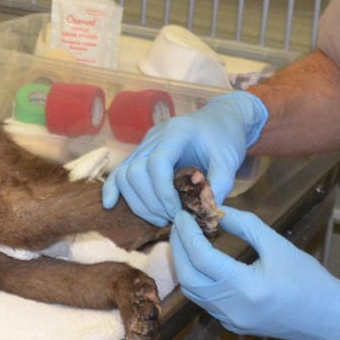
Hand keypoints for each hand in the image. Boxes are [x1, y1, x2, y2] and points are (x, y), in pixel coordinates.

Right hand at [102, 90, 266, 223]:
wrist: (220, 121)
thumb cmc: (225, 138)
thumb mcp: (230, 161)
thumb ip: (219, 186)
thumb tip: (204, 214)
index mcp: (177, 132)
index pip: (157, 163)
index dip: (163, 192)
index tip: (179, 212)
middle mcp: (155, 137)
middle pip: (136, 171)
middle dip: (151, 202)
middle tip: (171, 219)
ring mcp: (144, 145)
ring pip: (124, 174)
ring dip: (138, 202)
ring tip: (160, 218)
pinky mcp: (140, 154)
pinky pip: (120, 171)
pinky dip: (113, 189)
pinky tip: (110, 204)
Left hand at [170, 207, 339, 339]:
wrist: (329, 319)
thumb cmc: (310, 280)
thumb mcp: (279, 245)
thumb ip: (245, 226)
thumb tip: (217, 210)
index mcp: (247, 287)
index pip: (202, 257)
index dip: (188, 233)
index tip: (183, 214)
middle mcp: (234, 308)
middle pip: (189, 277)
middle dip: (179, 248)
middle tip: (180, 224)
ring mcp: (231, 321)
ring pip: (193, 292)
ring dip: (185, 265)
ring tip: (186, 239)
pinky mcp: (233, 325)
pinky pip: (205, 301)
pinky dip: (197, 279)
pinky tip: (201, 262)